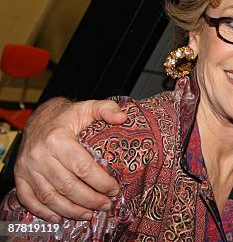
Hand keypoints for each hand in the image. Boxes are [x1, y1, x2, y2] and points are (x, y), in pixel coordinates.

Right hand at [13, 97, 127, 221]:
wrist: (40, 117)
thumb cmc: (68, 116)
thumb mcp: (89, 107)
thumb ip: (107, 109)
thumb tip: (123, 118)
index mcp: (57, 138)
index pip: (83, 167)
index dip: (101, 182)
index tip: (114, 189)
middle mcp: (39, 155)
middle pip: (68, 186)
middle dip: (90, 200)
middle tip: (106, 205)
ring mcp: (27, 167)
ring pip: (50, 196)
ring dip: (71, 210)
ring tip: (89, 214)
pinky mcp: (20, 176)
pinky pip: (29, 199)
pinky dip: (43, 211)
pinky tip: (60, 216)